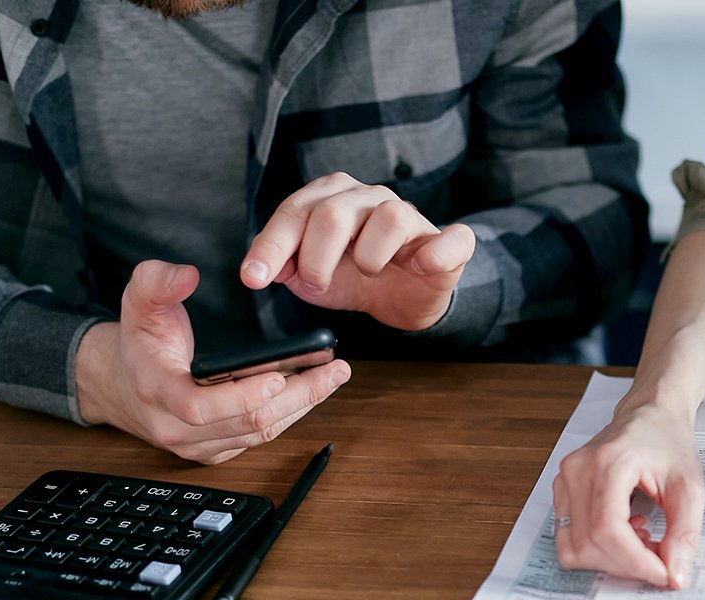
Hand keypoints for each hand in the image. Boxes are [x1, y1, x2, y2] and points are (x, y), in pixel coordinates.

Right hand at [75, 259, 349, 463]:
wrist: (125, 385)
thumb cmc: (140, 343)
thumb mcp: (137, 302)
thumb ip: (156, 282)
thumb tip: (186, 275)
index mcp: (157, 393)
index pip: (199, 408)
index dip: (241, 397)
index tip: (278, 376)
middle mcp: (177, 428)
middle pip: (246, 423)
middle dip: (297, 397)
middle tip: (333, 371)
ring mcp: (199, 445)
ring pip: (259, 434)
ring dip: (302, 406)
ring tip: (333, 376)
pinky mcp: (216, 450)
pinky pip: (259, 438)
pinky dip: (289, 414)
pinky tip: (312, 390)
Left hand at [240, 172, 475, 330]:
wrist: (403, 298)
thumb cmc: (355, 277)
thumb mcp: (310, 276)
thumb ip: (284, 266)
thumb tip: (264, 268)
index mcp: (332, 197)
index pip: (295, 211)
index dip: (272, 246)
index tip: (254, 278)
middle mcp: (370, 197)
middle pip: (334, 214)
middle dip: (316, 259)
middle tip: (316, 284)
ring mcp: (411, 217)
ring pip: (389, 218)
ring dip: (368, 257)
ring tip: (367, 272)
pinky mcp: (448, 243)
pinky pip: (451, 239)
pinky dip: (435, 254)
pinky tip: (418, 266)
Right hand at [553, 403, 704, 587]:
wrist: (650, 415)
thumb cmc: (668, 441)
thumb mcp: (690, 487)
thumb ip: (684, 533)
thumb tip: (675, 576)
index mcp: (609, 462)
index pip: (608, 530)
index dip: (635, 562)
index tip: (663, 573)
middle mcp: (577, 471)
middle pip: (588, 544)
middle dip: (626, 565)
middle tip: (658, 559)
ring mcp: (564, 481)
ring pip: (573, 548)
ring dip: (610, 560)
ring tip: (641, 540)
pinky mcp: (561, 492)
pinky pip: (569, 539)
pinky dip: (598, 549)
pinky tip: (625, 532)